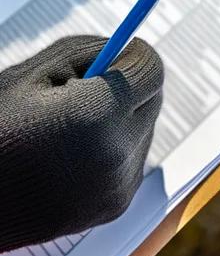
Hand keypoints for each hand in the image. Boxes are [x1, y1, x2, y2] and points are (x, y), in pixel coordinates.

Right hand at [0, 36, 163, 251]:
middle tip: (89, 88)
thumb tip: (130, 48)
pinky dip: (113, 149)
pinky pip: (132, 160)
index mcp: (94, 118)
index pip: (151, 71)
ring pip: (144, 130)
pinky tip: (73, 155)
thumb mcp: (30, 75)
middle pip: (153, 100)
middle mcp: (115, 156)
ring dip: (121, 120)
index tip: (119, 53)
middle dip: (128, 88)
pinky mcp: (115, 206)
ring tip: (70, 129)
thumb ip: (89, 52)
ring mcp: (117, 186)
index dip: (133, 57)